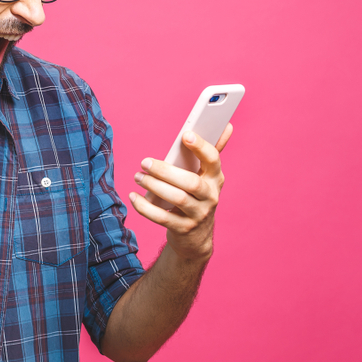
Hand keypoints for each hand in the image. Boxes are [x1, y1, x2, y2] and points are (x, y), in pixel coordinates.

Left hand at [129, 124, 232, 260]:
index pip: (213, 160)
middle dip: (165, 171)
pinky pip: (162, 218)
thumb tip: (227, 125)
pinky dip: (145, 207)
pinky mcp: (184, 229)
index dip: (201, 147)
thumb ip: (211, 152)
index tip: (185, 135)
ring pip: (177, 199)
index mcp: (216, 178)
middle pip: (190, 182)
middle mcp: (210, 196)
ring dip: (154, 186)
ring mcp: (198, 214)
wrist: (196, 236)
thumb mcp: (207, 177)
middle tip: (145, 162)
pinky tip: (134, 196)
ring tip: (138, 177)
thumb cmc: (197, 197)